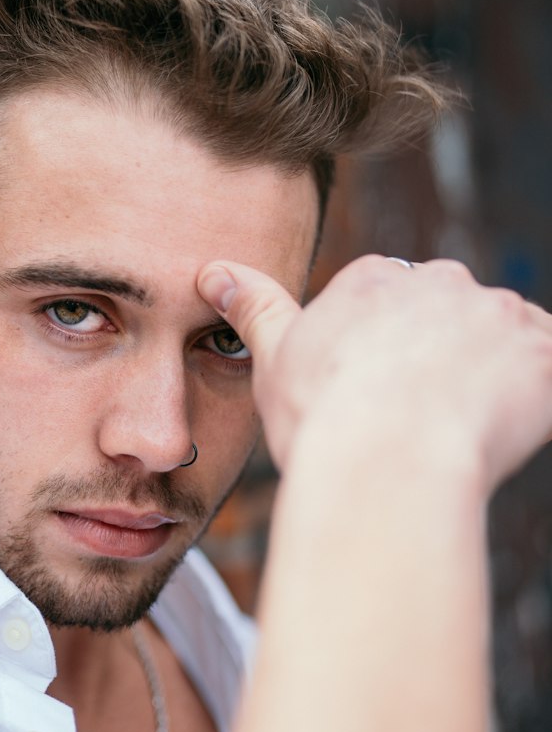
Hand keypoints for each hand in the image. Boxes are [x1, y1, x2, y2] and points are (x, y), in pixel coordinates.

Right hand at [198, 255, 551, 490]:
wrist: (385, 462)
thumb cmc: (321, 417)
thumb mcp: (272, 358)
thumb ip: (253, 307)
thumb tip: (213, 270)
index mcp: (374, 279)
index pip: (391, 305)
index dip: (385, 357)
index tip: (375, 397)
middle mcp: (441, 281)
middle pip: (451, 318)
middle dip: (442, 362)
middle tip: (415, 421)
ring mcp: (499, 314)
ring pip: (504, 344)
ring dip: (491, 381)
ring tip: (453, 437)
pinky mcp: (546, 355)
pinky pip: (551, 371)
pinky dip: (537, 398)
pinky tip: (502, 433)